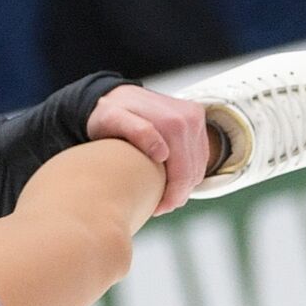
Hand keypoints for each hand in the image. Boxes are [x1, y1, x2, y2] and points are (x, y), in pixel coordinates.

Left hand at [86, 85, 207, 216]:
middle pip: (194, 171)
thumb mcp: (111, 121)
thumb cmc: (106, 114)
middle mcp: (190, 118)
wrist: (112, 95)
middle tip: (158, 209)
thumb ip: (136, 132)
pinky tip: (168, 181)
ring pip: (199, 166)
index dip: (171, 196)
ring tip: (162, 198)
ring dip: (184, 186)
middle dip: (178, 195)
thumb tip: (163, 152)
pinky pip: (200, 156)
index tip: (155, 210)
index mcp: (175, 123)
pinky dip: (188, 172)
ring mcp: (196, 118)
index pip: (184, 173)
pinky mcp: (196, 120)